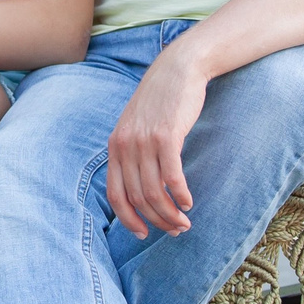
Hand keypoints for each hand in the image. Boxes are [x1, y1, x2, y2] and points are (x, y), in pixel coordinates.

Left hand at [106, 42, 209, 238]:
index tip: (143, 234)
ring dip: (171, 213)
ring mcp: (144, 141)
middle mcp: (125, 146)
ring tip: (185, 222)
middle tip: (175, 230)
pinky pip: (171, 176)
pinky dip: (180, 195)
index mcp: (115, 147)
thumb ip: (134, 154)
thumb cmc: (161, 102)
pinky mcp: (166, 136)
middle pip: (137, 197)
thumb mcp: (137, 127)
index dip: (128, 219)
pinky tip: (189, 203)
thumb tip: (142, 189)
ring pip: (154, 191)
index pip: (115, 195)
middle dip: (157, 221)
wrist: (178, 69)